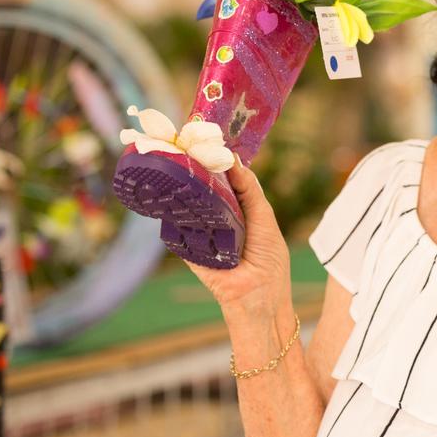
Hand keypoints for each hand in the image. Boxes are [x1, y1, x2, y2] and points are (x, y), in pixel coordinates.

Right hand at [184, 155, 292, 316]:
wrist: (258, 296)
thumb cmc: (268, 259)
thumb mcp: (264, 216)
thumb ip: (250, 190)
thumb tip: (233, 160)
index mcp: (239, 208)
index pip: (223, 179)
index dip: (215, 162)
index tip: (205, 140)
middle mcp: (218, 217)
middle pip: (203, 189)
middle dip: (195, 170)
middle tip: (185, 147)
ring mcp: (200, 231)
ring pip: (188, 205)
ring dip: (182, 188)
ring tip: (174, 164)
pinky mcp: (187, 247)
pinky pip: (177, 228)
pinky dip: (173, 214)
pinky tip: (168, 195)